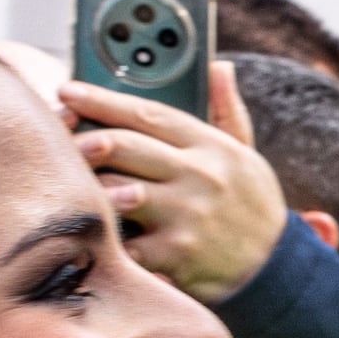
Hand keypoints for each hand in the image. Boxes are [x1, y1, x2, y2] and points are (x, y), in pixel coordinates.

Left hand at [64, 67, 284, 303]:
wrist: (279, 270)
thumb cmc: (252, 207)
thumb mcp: (247, 155)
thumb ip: (226, 110)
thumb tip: (219, 67)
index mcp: (212, 147)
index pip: (149, 114)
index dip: (103, 100)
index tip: (68, 91)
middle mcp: (199, 176)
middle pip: (124, 147)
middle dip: (84, 140)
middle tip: (60, 139)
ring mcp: (186, 216)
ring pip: (116, 191)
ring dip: (89, 187)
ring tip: (71, 184)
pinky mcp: (174, 254)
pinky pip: (122, 240)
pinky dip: (104, 235)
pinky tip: (92, 229)